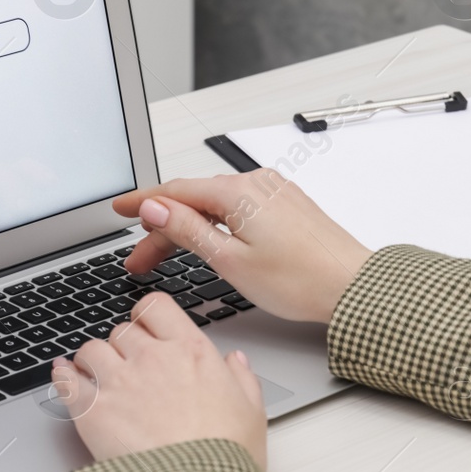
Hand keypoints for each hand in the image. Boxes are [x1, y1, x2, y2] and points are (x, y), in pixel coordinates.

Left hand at [51, 293, 267, 468]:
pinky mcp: (92, 412)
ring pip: (91, 350)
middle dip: (123, 345)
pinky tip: (63, 376)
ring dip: (93, 360)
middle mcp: (152, 358)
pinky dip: (62, 376)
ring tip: (98, 376)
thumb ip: (242, 380)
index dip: (148, 316)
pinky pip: (66, 381)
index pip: (156, 307)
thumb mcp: (252, 414)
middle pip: (121, 331)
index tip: (148, 329)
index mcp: (191, 352)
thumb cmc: (227, 458)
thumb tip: (235, 362)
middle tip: (129, 366)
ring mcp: (119, 383)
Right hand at [112, 170, 372, 324]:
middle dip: (161, 228)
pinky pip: (238, 208)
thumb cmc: (300, 280)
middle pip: (194, 200)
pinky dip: (215, 224)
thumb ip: (188, 230)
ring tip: (166, 257)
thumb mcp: (230, 260)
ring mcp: (274, 193)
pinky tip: (208, 241)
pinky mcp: (286, 206)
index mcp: (238, 193)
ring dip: (188, 228)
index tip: (118, 210)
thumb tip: (156, 209)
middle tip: (138, 260)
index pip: (175, 192)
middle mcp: (256, 184)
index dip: (142, 203)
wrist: (353, 287)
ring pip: (216, 205)